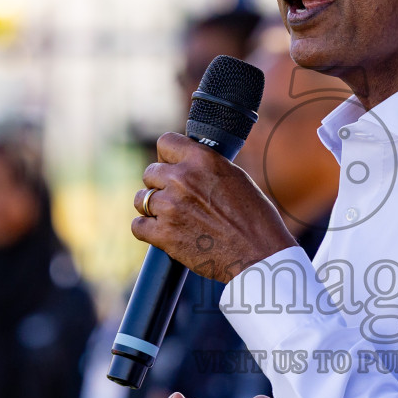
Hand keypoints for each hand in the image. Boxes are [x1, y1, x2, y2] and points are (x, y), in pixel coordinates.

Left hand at [132, 132, 295, 281]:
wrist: (259, 255)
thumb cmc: (255, 219)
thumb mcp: (235, 177)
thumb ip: (207, 167)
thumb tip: (188, 164)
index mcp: (203, 159)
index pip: (166, 142)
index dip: (168, 156)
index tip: (173, 167)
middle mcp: (183, 178)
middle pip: (150, 172)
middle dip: (161, 185)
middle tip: (176, 199)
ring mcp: (170, 207)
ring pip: (142, 199)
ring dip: (152, 207)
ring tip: (171, 217)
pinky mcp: (164, 234)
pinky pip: (138, 226)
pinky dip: (148, 230)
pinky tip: (162, 233)